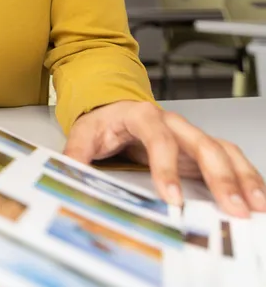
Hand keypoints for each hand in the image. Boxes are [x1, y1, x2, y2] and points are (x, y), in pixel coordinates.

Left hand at [64, 100, 265, 217]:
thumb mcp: (85, 132)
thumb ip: (77, 152)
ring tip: (256, 206)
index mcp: (142, 115)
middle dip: (220, 176)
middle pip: (202, 144)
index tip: (172, 197)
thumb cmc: (103, 121)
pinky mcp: (200, 148)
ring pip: (223, 151)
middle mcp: (173, 123)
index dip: (166, 167)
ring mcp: (190, 135)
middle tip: (231, 207)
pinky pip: (230, 158)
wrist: (113, 107)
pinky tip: (257, 197)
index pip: (159, 139)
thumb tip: (67, 171)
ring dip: (242, 178)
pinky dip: (247, 177)